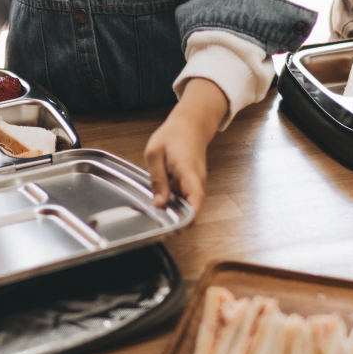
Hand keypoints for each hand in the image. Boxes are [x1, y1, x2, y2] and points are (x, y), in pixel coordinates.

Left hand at [143, 78, 228, 215]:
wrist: (190, 125)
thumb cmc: (173, 135)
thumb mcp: (155, 154)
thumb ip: (157, 180)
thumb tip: (159, 204)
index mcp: (188, 171)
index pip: (195, 199)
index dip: (188, 218)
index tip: (175, 228)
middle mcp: (197, 180)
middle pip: (192, 208)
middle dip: (177, 219)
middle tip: (156, 222)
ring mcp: (197, 183)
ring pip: (189, 205)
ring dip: (175, 210)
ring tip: (156, 207)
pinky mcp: (193, 184)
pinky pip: (186, 199)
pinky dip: (175, 202)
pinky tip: (161, 197)